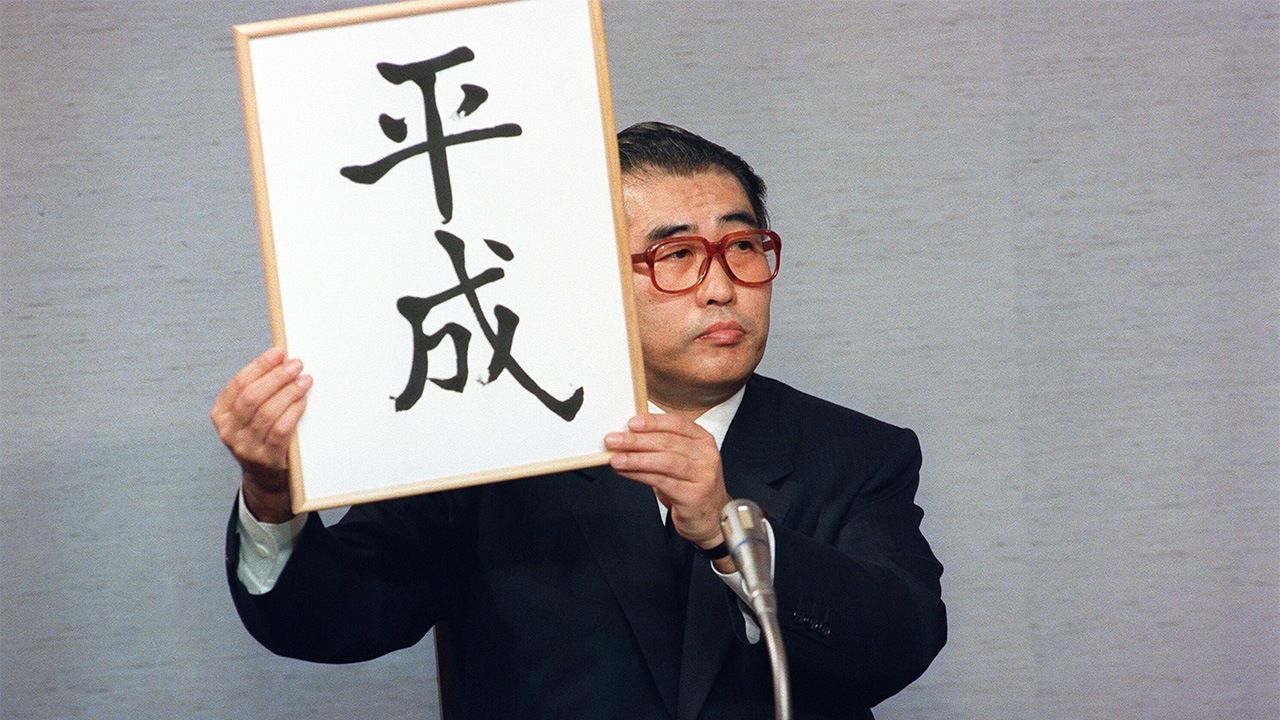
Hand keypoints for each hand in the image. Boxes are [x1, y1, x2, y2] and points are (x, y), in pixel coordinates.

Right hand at [210, 347, 311, 521]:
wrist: (265, 477)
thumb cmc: (261, 435)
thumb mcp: (251, 414)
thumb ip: (260, 390)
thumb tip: (282, 359)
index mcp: (221, 414)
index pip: (238, 384)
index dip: (259, 365)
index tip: (279, 352)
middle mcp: (229, 431)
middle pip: (252, 397)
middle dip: (276, 376)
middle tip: (296, 364)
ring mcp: (245, 447)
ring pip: (267, 413)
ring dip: (288, 392)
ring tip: (304, 380)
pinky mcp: (266, 458)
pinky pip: (280, 430)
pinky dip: (293, 412)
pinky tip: (303, 401)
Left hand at [605, 414, 734, 571]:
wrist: (712, 518)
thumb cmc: (691, 486)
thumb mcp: (681, 461)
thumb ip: (660, 447)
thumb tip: (628, 437)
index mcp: (703, 441)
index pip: (678, 423)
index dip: (653, 422)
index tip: (631, 423)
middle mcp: (706, 456)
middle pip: (668, 442)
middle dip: (637, 440)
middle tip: (614, 440)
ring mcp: (702, 476)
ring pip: (665, 461)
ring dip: (636, 458)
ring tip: (616, 458)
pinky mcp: (693, 496)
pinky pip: (661, 481)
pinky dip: (640, 475)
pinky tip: (626, 472)